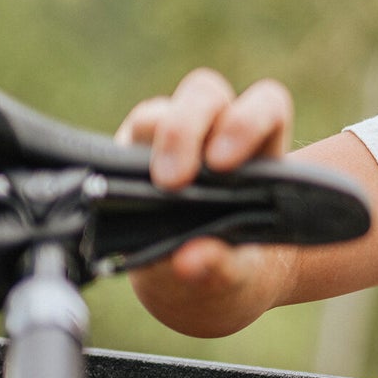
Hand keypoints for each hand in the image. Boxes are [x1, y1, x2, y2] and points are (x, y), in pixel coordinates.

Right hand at [115, 69, 295, 336]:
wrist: (195, 285)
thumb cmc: (228, 267)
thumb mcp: (233, 276)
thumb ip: (219, 267)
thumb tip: (189, 260)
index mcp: (259, 154)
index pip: (266, 105)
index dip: (246, 121)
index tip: (223, 165)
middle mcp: (215, 134)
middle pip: (206, 92)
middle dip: (186, 128)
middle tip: (174, 182)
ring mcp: (170, 141)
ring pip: (158, 112)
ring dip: (151, 143)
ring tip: (153, 187)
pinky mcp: (129, 157)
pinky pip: (119, 145)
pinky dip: (114, 162)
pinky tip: (112, 191)